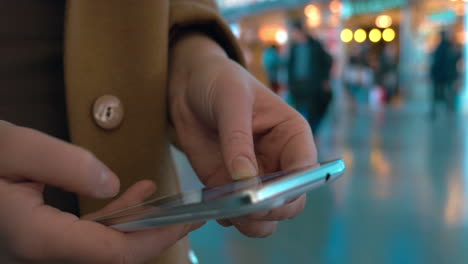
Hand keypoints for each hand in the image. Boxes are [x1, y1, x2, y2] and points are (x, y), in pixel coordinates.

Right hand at [0, 121, 202, 263]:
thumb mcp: (11, 147)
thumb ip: (63, 164)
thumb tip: (113, 185)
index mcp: (37, 237)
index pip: (114, 253)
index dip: (157, 238)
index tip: (188, 217)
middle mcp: (40, 254)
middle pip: (113, 256)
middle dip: (155, 234)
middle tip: (190, 210)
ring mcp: (39, 250)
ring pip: (102, 247)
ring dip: (138, 223)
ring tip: (164, 196)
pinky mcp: (39, 239)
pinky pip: (86, 235)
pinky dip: (114, 216)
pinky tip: (133, 193)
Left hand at [169, 35, 316, 236]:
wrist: (190, 86)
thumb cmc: (220, 82)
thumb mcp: (230, 100)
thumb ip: (237, 138)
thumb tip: (245, 179)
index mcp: (292, 135)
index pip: (306, 171)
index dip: (292, 189)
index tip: (266, 196)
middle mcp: (280, 160)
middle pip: (290, 200)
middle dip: (271, 210)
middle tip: (245, 209)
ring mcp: (256, 177)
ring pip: (267, 215)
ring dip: (251, 221)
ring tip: (228, 211)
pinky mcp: (230, 186)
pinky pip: (238, 213)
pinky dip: (229, 218)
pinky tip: (215, 207)